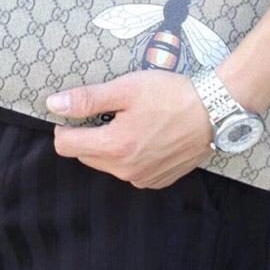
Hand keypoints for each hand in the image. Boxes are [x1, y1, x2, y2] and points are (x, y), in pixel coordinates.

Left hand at [45, 70, 214, 188]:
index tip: (80, 111)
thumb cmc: (172, 95)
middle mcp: (125, 170)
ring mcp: (142, 179)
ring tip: (134, 122)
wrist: (215, 111)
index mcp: (114, 147)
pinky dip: (131, 155)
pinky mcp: (158, 180)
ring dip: (111, 145)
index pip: (65, 145)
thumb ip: (87, 99)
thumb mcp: (127, 88)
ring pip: (108, 164)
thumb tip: (53, 104)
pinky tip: (149, 135)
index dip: (65, 126)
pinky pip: (130, 170)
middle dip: (90, 135)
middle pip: (86, 155)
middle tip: (113, 112)